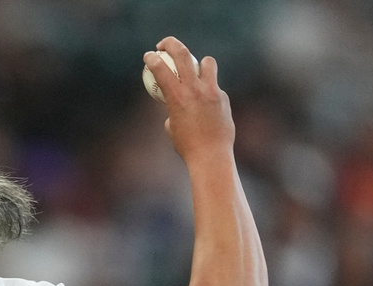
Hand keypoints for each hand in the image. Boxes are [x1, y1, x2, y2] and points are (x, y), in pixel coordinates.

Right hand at [144, 37, 234, 163]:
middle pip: (183, 54)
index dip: (152, 58)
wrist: (210, 155)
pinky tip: (207, 108)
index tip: (149, 55)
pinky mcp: (223, 97)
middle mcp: (194, 89)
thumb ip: (173, 109)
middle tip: (164, 45)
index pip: (161, 69)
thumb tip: (175, 103)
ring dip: (200, 63)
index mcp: (176, 97)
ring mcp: (211, 91)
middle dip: (171, 44)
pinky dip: (208, 91)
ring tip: (196, 70)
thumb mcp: (171, 126)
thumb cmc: (186, 145)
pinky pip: (214, 87)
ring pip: (207, 62)